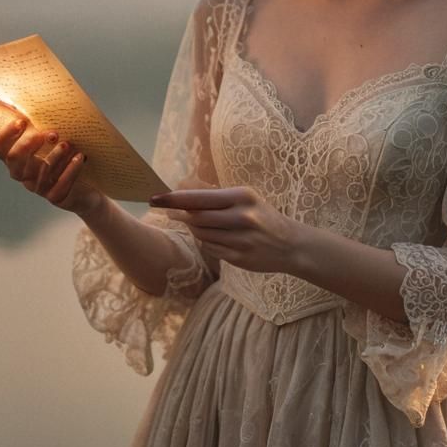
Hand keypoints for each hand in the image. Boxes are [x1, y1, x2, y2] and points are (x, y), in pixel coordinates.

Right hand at [0, 118, 104, 217]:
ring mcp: (38, 187)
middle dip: (29, 144)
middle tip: (50, 133)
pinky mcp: (56, 197)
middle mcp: (24, 175)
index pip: (0, 149)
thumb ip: (37, 126)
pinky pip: (60, 185)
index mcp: (17, 160)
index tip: (22, 121)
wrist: (86, 188)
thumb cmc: (64, 159)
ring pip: (40, 170)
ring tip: (67, 143)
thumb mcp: (51, 142)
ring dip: (55, 155)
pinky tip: (80, 157)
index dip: (7, 135)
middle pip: (14, 159)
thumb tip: (21, 101)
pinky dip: (70, 170)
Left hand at [149, 185, 302, 274]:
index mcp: (243, 197)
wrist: (291, 245)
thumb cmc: (263, 217)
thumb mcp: (245, 198)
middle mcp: (242, 218)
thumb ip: (215, 196)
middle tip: (165, 210)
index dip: (174, 199)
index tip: (155, 198)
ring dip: (193, 228)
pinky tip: (212, 237)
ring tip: (193, 222)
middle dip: (178, 214)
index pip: (200, 198)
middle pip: (197, 218)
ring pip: (202, 235)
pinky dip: (206, 242)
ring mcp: (241, 240)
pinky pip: (211, 249)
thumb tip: (182, 188)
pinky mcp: (239, 258)